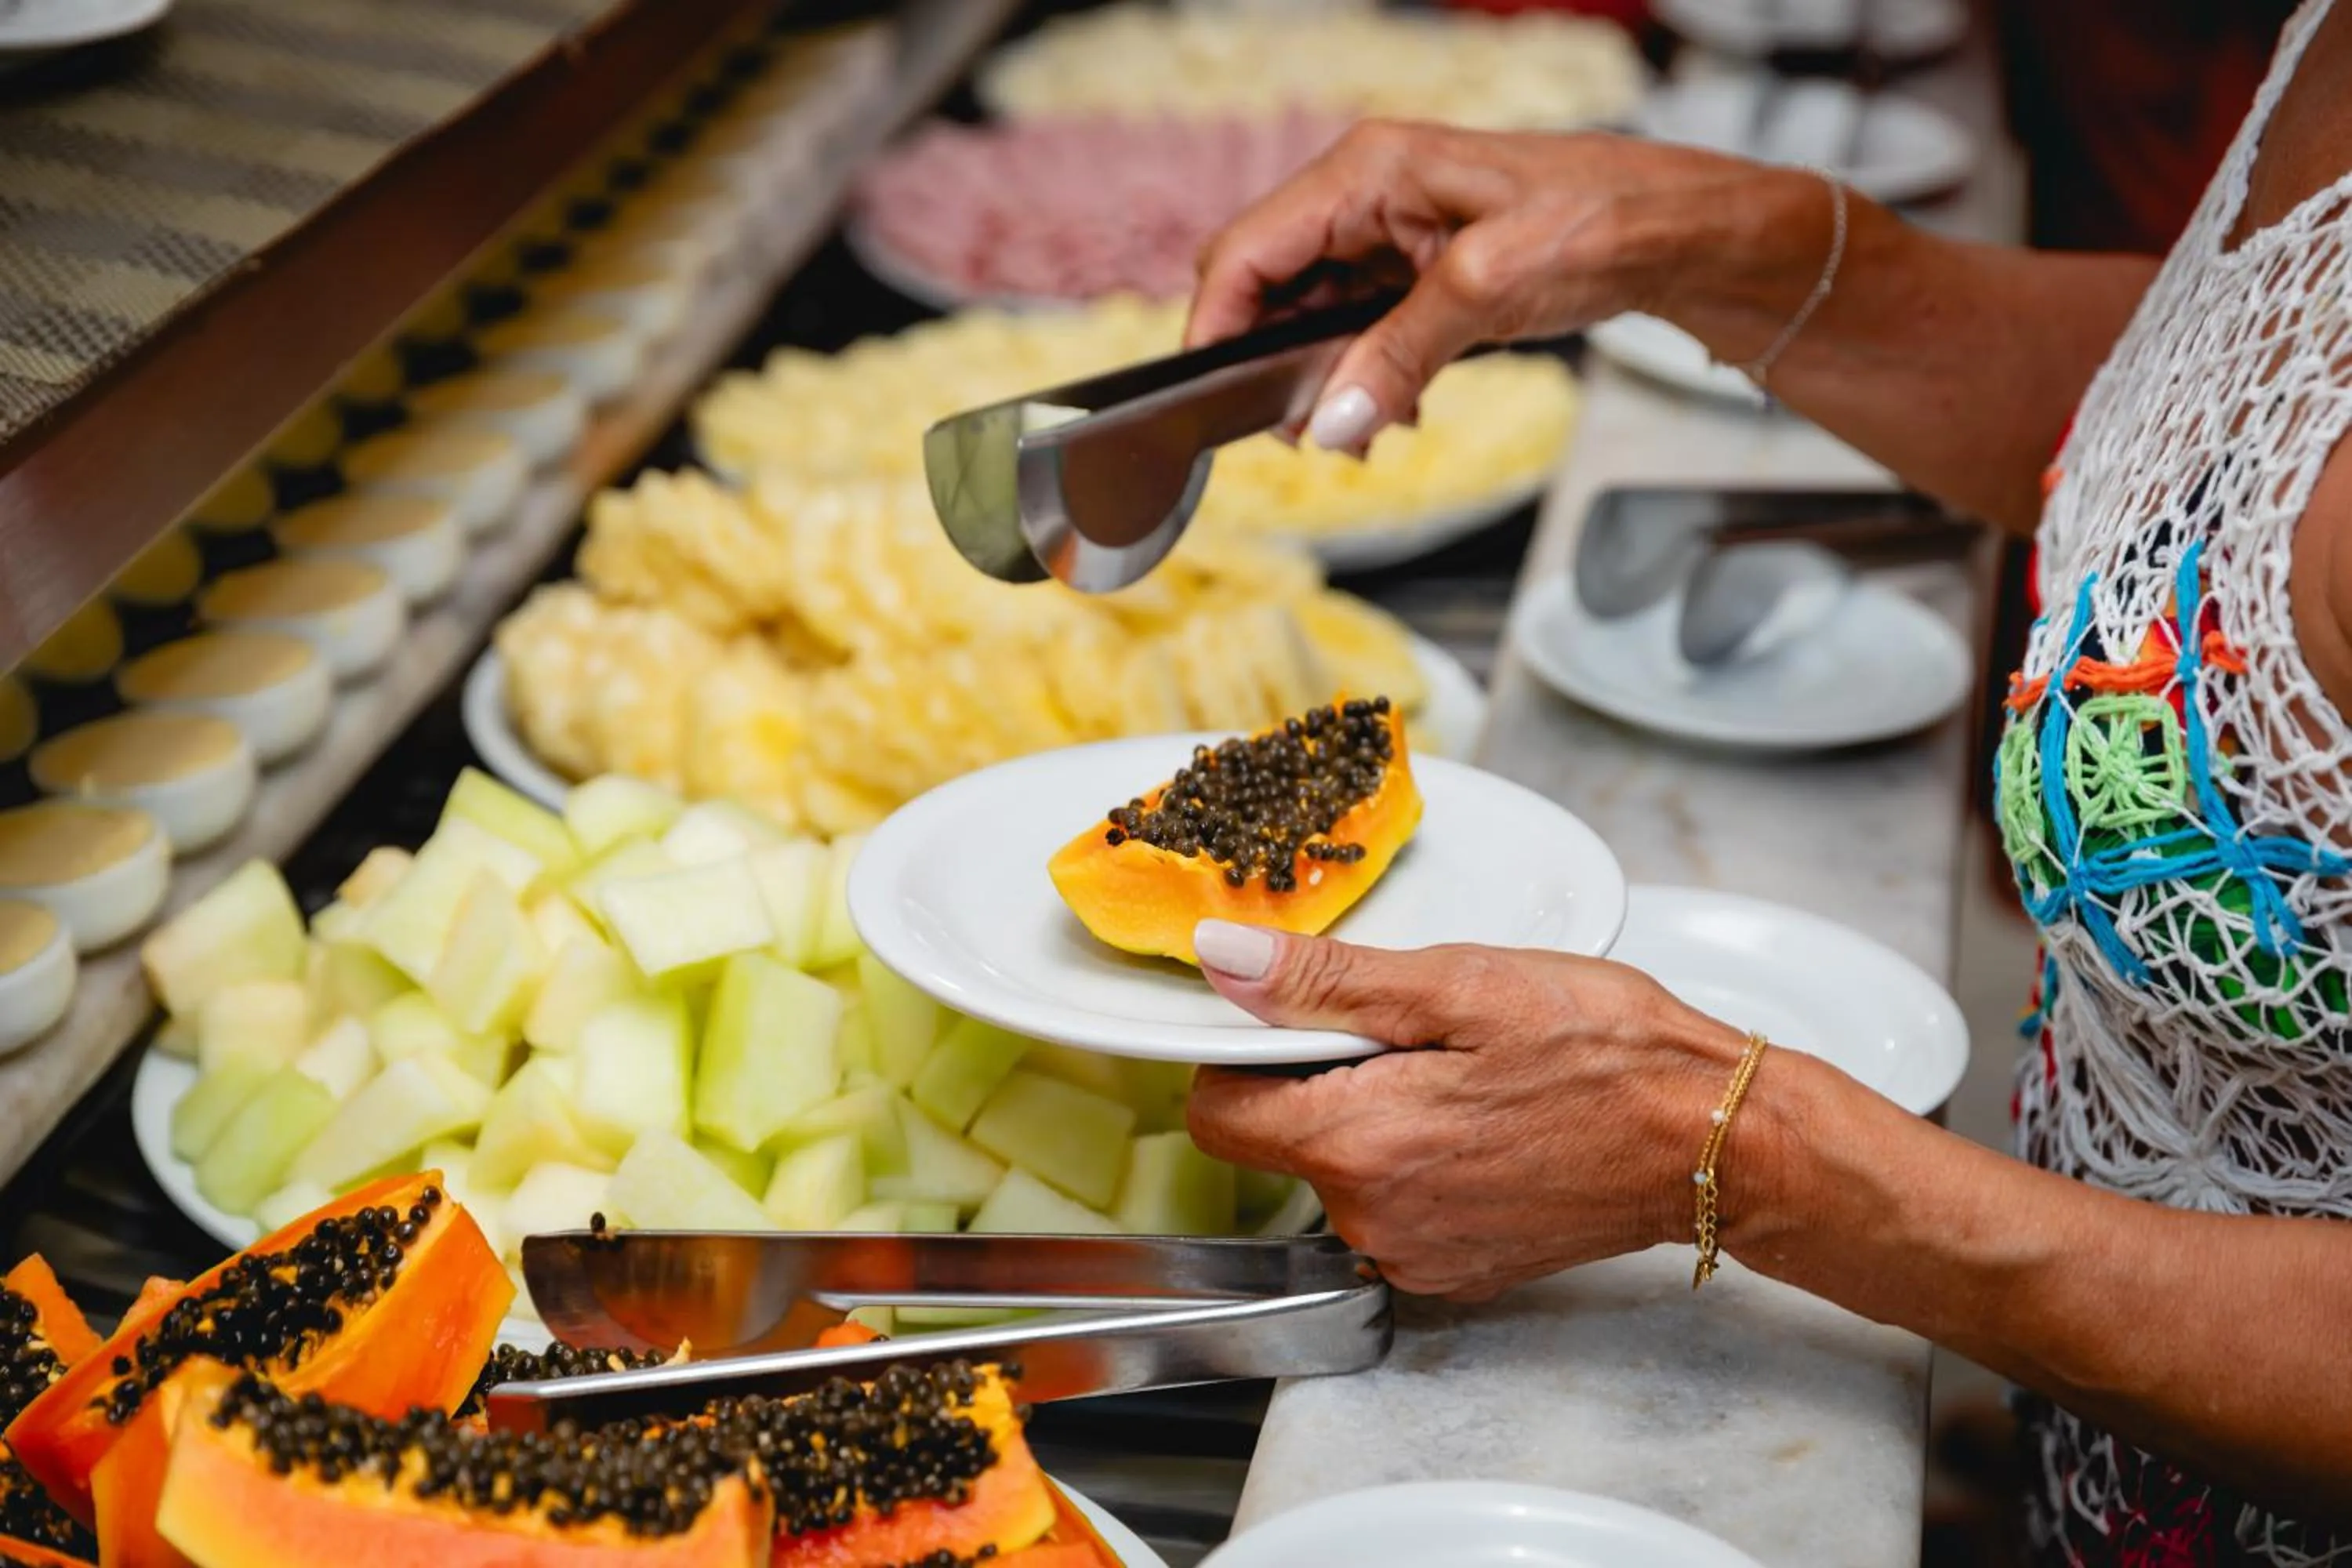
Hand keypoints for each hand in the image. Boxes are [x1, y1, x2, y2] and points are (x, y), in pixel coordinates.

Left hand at [1183, 918, 1756, 1299]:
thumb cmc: (1607, 1053)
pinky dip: (1419, 1162)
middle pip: (1280, 1140)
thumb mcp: (1461, 985)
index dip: (1243, 1054)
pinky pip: (1394, 1206)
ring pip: (1339, 1173)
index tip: (1305, 1017)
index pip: (1218, 1113)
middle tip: (1415, 1035)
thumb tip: (1221, 962)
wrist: (1713, 1139)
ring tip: (1463, 1076)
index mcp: (1359, 1144)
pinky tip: (1485, 1123)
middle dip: (1323, 1079)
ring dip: (1374, 1119)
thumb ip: (1326, 981)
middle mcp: (1373, 1219)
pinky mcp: (1456, 1269)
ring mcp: (1416, 1253)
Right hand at [1186, 121, 1818, 452]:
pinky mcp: (1419, 268)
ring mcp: (1392, 231)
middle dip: (1272, 364)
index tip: (1211, 399)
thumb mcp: (1488, 293)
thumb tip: (1328, 421)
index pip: (1246, 251)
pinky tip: (1397, 409)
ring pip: (1310, 315)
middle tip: (1302, 434)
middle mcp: (1368, 194)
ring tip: (1360, 432)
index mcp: (1368, 171)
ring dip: (1324, 381)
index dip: (1215, 328)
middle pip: (1268, 285)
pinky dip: (1365, 376)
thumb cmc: (1603, 222)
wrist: (1683, 236)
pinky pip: (1359, 327)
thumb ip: (1396, 357)